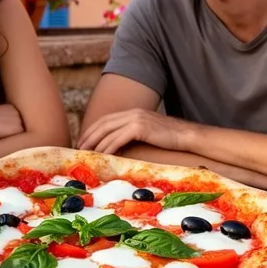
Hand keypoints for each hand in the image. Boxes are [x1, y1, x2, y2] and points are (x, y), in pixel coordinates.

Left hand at [77, 108, 195, 155]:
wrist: (186, 136)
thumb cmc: (170, 138)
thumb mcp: (148, 133)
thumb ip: (134, 135)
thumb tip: (119, 147)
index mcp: (133, 112)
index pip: (107, 119)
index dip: (93, 130)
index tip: (84, 141)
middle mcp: (132, 113)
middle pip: (103, 123)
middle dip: (89, 135)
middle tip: (79, 148)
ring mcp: (136, 118)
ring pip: (108, 130)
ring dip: (96, 143)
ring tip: (87, 153)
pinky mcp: (141, 127)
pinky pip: (118, 138)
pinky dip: (108, 146)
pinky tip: (102, 154)